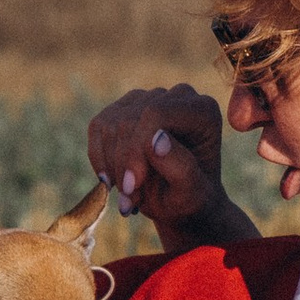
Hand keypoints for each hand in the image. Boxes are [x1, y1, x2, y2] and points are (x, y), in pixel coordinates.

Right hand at [83, 84, 236, 252]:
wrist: (177, 202)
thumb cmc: (190, 199)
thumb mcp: (191, 195)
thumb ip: (181, 167)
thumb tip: (155, 139)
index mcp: (202, 111)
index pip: (155, 113)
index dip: (136, 148)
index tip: (131, 186)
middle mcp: (177, 96)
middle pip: (129, 120)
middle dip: (123, 164)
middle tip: (131, 197)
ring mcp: (148, 98)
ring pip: (110, 124)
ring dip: (112, 166)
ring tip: (128, 193)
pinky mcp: (124, 108)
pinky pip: (97, 127)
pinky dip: (99, 158)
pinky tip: (114, 179)